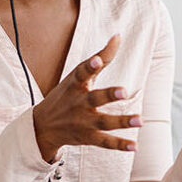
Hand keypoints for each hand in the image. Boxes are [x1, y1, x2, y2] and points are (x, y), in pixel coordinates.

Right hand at [32, 34, 140, 162]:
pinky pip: (104, 142)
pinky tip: (135, 146)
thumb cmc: (66, 94)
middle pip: (95, 98)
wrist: (41, 127)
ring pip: (103, 122)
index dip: (89, 66)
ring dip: (122, 121)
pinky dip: (119, 145)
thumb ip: (101, 56)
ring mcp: (83, 121)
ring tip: (140, 120)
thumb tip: (118, 35)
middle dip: (108, 95)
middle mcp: (79, 103)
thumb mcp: (78, 75)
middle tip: (124, 92)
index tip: (97, 60)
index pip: (81, 73)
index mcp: (76, 84)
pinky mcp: (87, 137)